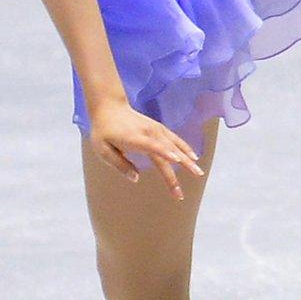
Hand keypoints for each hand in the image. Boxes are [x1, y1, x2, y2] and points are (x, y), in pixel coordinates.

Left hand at [88, 98, 203, 199]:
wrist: (109, 107)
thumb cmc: (103, 131)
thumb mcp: (102, 149)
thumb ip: (119, 164)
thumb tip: (136, 178)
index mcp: (134, 139)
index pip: (151, 146)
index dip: (164, 152)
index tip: (176, 160)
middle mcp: (149, 133)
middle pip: (166, 152)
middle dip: (176, 171)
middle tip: (180, 192)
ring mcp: (156, 129)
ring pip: (175, 146)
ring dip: (187, 160)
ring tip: (198, 172)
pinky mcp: (159, 128)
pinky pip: (175, 139)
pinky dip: (185, 148)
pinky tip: (194, 157)